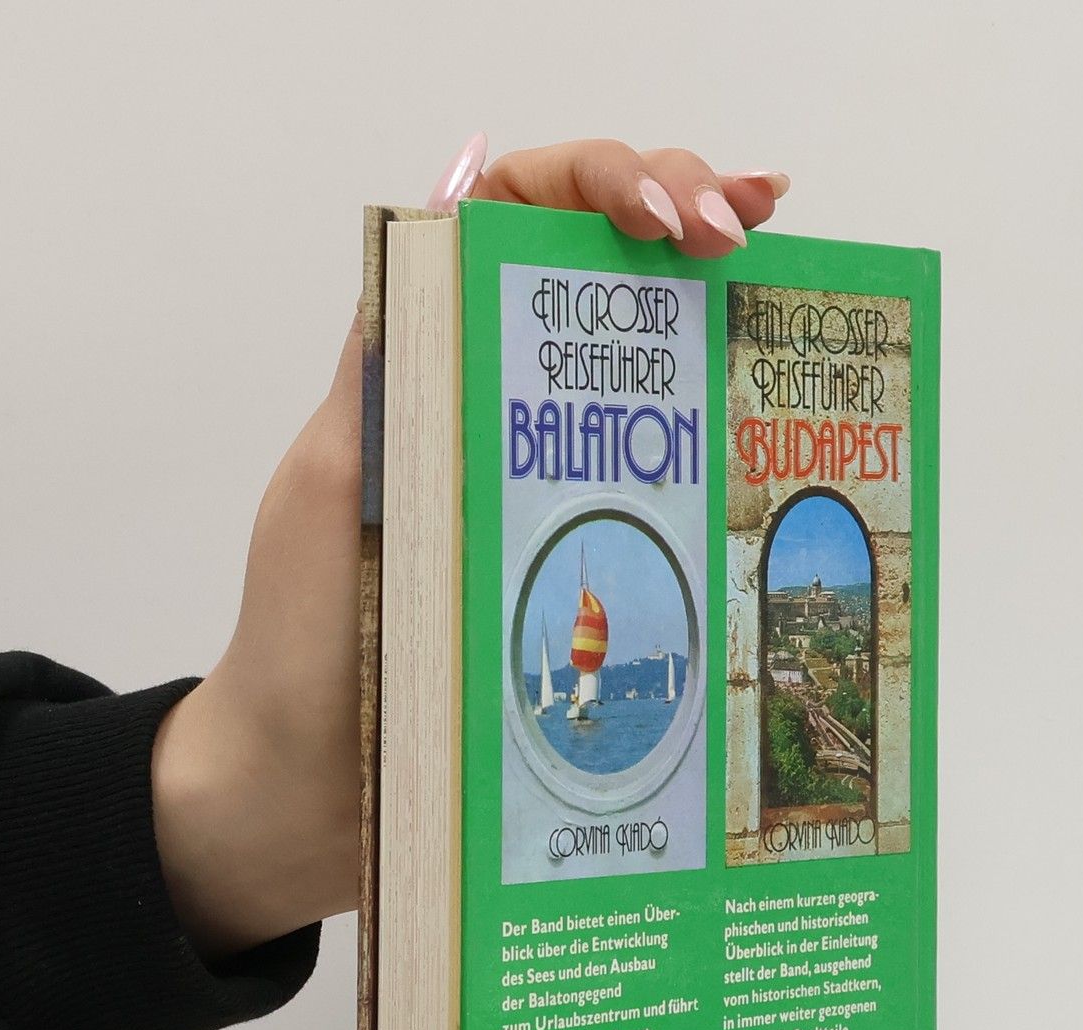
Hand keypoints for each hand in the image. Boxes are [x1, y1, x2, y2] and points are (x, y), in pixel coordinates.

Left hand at [150, 137, 789, 955]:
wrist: (306, 795)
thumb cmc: (303, 650)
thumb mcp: (332, 494)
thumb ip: (384, 377)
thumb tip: (450, 230)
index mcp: (420, 364)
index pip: (513, 212)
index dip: (598, 182)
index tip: (668, 218)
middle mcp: (490, 407)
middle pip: (598, 266)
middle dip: (683, 210)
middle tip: (747, 233)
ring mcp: (541, 485)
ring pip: (641, 362)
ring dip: (718, 304)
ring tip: (779, 278)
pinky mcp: (574, 566)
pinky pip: (655, 487)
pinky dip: (719, 441)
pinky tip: (774, 426)